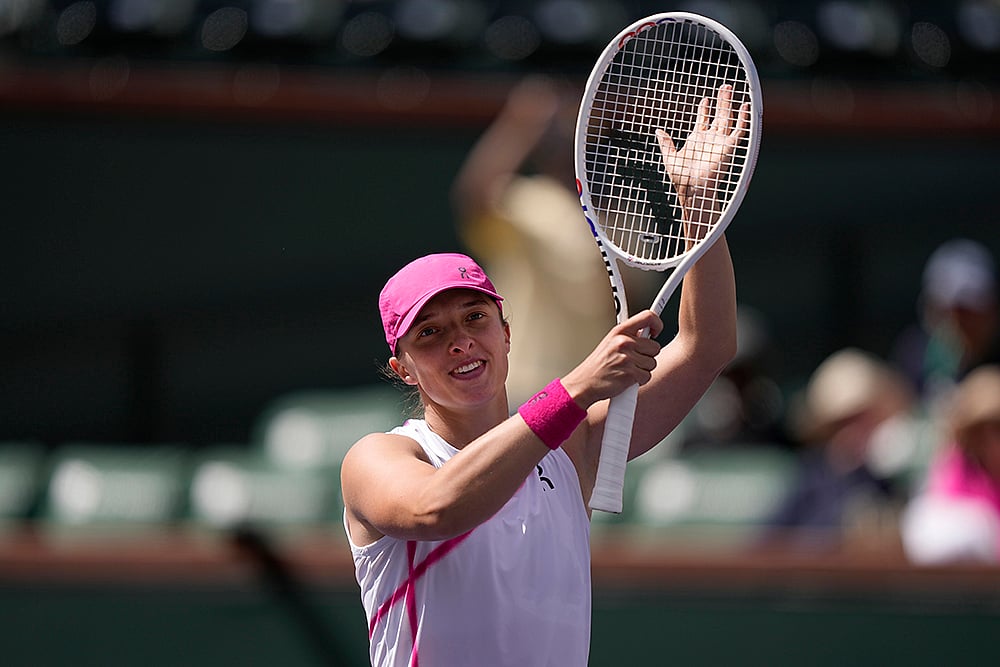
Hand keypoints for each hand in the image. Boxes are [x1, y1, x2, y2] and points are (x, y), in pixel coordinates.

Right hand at [562, 310, 663, 406]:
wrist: (584, 383)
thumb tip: (647, 333)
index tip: (656, 332)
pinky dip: (639, 380)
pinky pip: (647, 376)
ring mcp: (627, 357)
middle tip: (633, 360)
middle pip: (655, 346)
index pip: (648, 317)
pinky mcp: (630, 373)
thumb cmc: (597, 365)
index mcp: (619, 331)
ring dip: (643, 369)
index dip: (657, 324)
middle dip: (647, 356)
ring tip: (627, 369)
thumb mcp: (610, 342)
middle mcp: (624, 342)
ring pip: (652, 363)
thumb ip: (628, 336)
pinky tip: (626, 379)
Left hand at [655, 84, 748, 206]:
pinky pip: (739, 131)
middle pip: (718, 115)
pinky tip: (744, 106)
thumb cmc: (681, 178)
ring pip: (728, 118)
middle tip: (724, 86)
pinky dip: (743, 119)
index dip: (705, 109)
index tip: (705, 99)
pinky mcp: (729, 147)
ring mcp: (720, 142)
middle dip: (722, 101)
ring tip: (729, 88)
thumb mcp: (670, 158)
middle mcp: (711, 139)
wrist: (693, 189)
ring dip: (729, 104)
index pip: (704, 120)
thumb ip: (666, 143)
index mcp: (697, 140)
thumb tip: (658, 131)